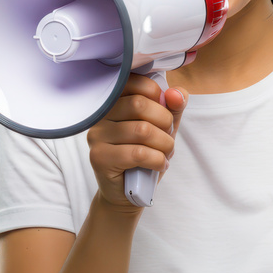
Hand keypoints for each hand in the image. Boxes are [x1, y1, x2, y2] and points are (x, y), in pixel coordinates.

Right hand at [86, 74, 187, 209]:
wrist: (128, 191)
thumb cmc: (145, 153)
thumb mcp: (163, 127)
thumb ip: (173, 106)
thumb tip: (176, 93)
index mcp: (113, 100)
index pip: (134, 81)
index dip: (157, 94)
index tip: (164, 111)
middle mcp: (100, 115)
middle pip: (139, 104)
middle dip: (165, 121)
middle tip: (168, 136)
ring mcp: (97, 136)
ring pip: (141, 130)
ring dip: (164, 144)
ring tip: (165, 153)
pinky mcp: (99, 158)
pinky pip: (137, 153)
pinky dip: (157, 160)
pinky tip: (160, 165)